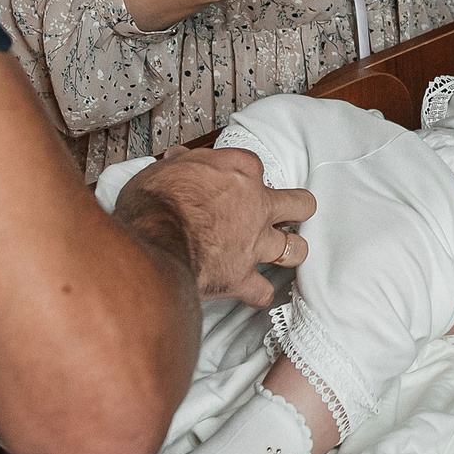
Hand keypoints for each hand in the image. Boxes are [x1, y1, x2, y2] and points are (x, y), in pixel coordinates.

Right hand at [116, 146, 313, 307]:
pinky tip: (253, 291)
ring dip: (290, 252)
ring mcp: (254, 242)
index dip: (245, 177)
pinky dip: (258, 293)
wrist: (154, 240)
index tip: (235, 183)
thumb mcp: (164, 169)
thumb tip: (179, 160)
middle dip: (296, 210)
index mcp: (239, 171)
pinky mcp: (242, 276)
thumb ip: (181, 165)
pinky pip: (263, 291)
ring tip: (283, 253)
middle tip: (287, 214)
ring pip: (295, 249)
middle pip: (299, 205)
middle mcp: (255, 206)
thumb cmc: (156, 203)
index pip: (256, 168)